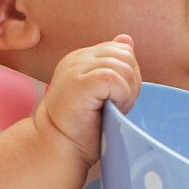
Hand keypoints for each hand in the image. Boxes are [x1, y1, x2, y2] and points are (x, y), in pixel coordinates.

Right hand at [33, 34, 140, 167]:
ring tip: (112, 109)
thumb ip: (113, 66)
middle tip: (117, 105)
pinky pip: (116, 79)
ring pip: (124, 67)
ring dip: (127, 93)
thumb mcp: (101, 91)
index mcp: (82, 58)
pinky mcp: (80, 83)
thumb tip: (127, 39)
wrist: (56, 148)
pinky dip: (122, 96)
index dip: (129, 75)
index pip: (122, 50)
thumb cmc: (80, 127)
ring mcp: (77, 69)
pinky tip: (111, 109)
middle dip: (132, 82)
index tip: (117, 97)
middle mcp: (78, 58)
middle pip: (126, 56)